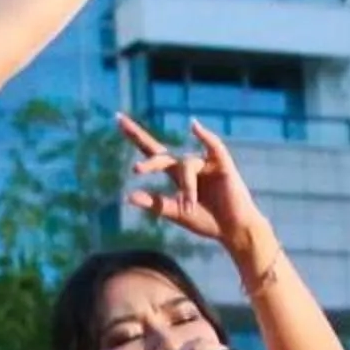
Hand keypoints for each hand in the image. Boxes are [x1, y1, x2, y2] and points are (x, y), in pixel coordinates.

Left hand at [120, 113, 272, 265]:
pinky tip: (193, 126)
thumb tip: (128, 196)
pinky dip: (204, 136)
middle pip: (161, 152)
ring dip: (186, 187)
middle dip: (142, 146)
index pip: (152, 152)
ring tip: (189, 205)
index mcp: (176, 174)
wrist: (232, 231)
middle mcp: (188, 165)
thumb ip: (155, 204)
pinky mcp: (223, 165)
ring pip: (185, 166)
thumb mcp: (176, 213)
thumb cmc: (206, 221)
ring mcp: (205, 163)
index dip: (136, 137)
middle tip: (132, 157)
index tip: (117, 119)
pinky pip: (213, 146)